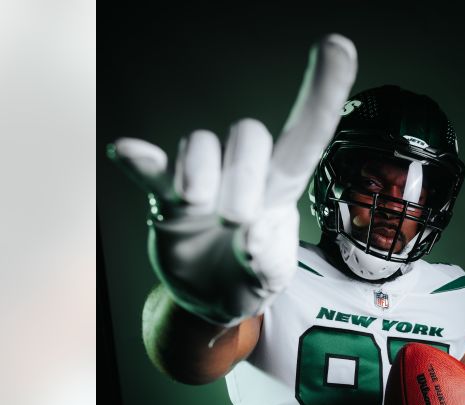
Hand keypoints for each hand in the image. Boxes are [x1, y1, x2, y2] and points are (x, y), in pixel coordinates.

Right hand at [109, 35, 357, 325]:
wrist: (207, 298)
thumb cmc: (248, 277)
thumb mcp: (270, 280)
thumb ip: (269, 262)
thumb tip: (250, 235)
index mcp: (281, 188)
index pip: (307, 134)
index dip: (323, 91)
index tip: (337, 45)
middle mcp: (243, 172)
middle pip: (249, 134)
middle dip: (243, 173)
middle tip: (237, 219)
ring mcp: (201, 179)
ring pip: (201, 143)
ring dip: (199, 173)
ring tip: (198, 207)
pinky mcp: (164, 195)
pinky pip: (152, 168)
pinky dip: (140, 159)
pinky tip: (127, 151)